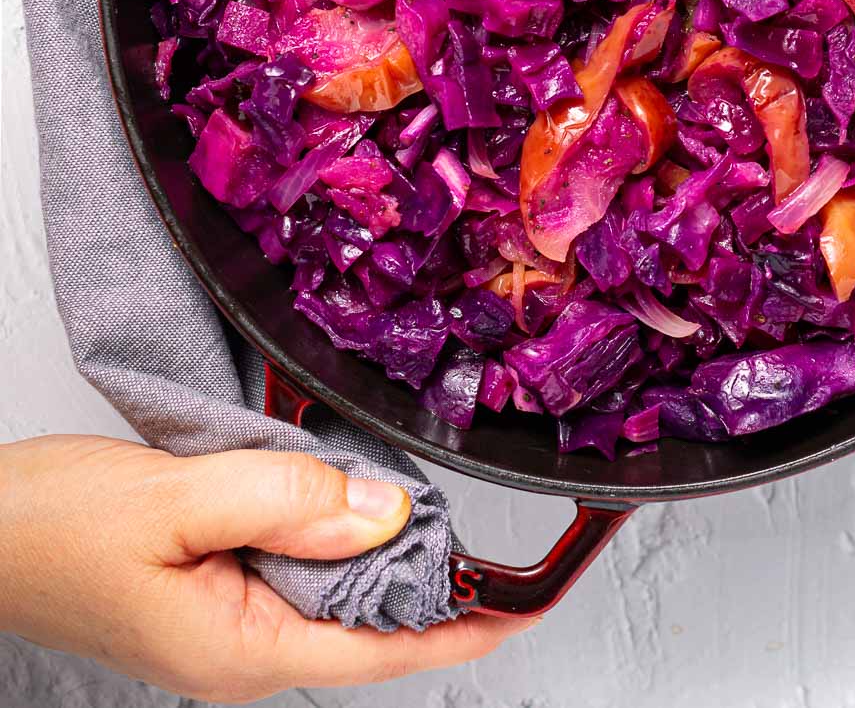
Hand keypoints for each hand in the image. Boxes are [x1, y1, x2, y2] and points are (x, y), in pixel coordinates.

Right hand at [0, 434, 529, 701]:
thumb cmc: (51, 533)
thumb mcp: (175, 502)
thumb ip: (284, 503)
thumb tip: (387, 514)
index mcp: (243, 650)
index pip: (382, 648)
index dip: (460, 627)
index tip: (525, 607)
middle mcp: (243, 648)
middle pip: (366, 613)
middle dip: (424, 567)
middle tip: (473, 506)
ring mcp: (225, 621)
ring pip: (331, 581)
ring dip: (371, 538)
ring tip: (410, 485)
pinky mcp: (209, 588)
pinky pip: (292, 558)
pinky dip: (323, 522)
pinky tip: (329, 483)